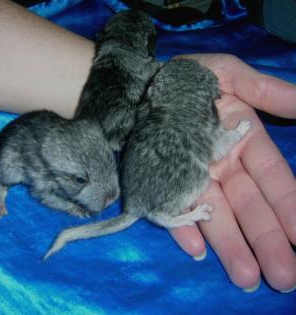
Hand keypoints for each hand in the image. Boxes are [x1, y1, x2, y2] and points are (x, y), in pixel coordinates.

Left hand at [170, 54, 295, 291]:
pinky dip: (183, 228)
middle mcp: (220, 166)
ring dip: (229, 245)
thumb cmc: (185, 79)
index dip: (287, 206)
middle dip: (265, 240)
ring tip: (246, 277)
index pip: (271, 177)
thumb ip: (265, 90)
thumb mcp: (227, 74)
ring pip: (214, 216)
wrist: (138, 85)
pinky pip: (172, 209)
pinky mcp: (161, 184)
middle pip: (247, 206)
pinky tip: (196, 249)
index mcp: (241, 141)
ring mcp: (190, 178)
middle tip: (283, 276)